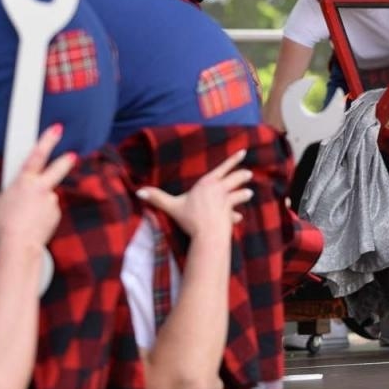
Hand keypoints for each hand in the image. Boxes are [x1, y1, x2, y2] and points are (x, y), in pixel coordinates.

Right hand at [0, 125, 75, 247]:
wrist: (19, 245)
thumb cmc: (3, 224)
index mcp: (25, 180)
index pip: (38, 155)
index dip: (48, 139)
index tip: (57, 128)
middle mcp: (41, 187)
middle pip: (58, 168)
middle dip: (66, 160)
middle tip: (72, 155)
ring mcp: (50, 201)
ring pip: (49, 194)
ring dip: (42, 199)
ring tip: (28, 213)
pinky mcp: (55, 214)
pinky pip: (50, 210)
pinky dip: (43, 213)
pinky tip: (33, 221)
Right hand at [136, 150, 252, 240]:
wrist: (208, 235)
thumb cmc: (190, 218)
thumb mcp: (172, 207)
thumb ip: (157, 198)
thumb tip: (139, 192)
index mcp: (208, 184)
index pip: (223, 168)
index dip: (234, 160)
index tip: (244, 152)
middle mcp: (220, 191)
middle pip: (234, 179)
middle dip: (242, 176)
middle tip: (249, 174)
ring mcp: (227, 204)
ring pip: (239, 195)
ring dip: (244, 194)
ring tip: (250, 193)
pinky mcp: (229, 217)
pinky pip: (234, 214)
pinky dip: (236, 216)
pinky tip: (239, 217)